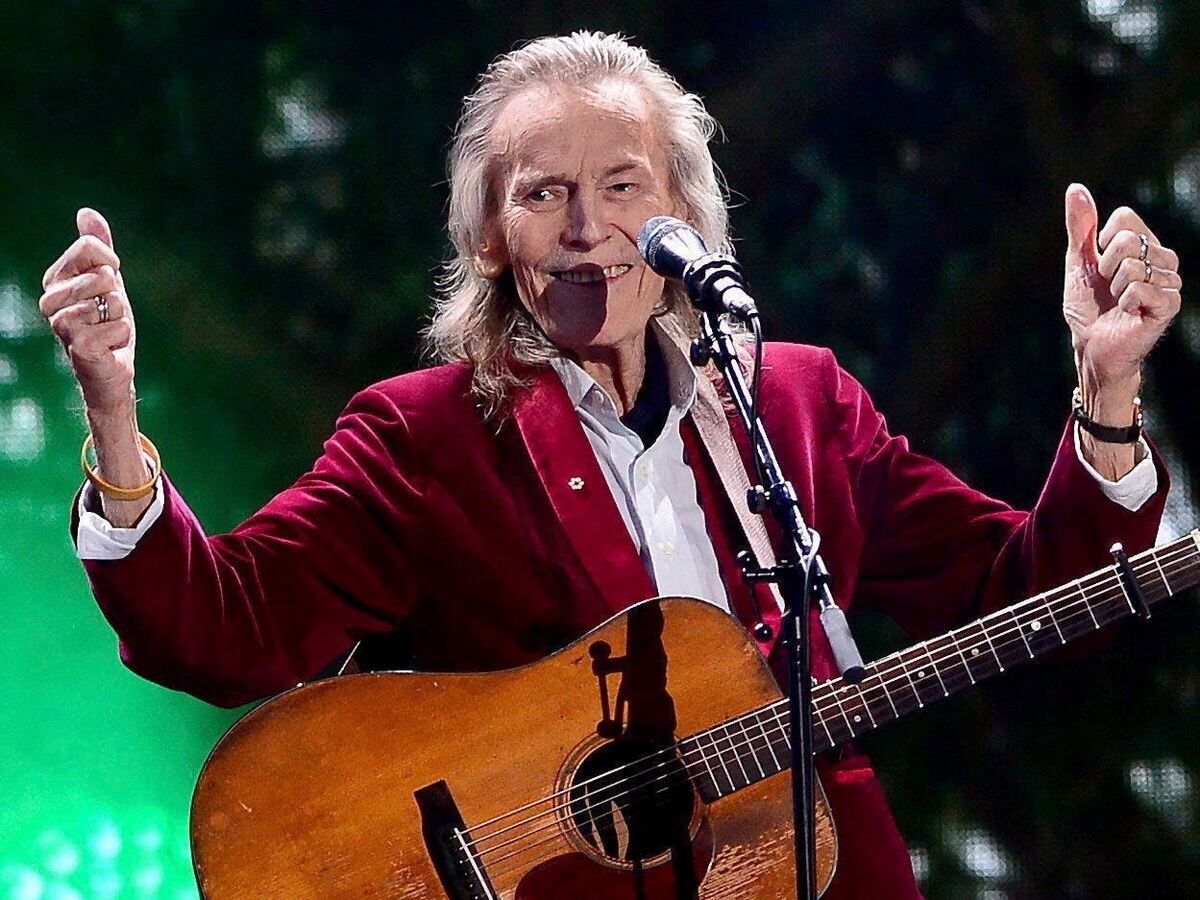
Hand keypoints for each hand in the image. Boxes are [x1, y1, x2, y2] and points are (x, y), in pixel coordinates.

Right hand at [40, 208, 136, 415]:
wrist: (110, 366)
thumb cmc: (106, 322)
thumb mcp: (107, 279)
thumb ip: (97, 246)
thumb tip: (85, 212)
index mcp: (54, 280)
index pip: (89, 247)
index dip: (110, 263)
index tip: (108, 284)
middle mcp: (50, 300)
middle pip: (104, 275)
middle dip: (117, 295)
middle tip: (106, 315)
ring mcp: (61, 324)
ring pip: (115, 301)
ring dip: (121, 318)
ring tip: (106, 330)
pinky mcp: (79, 346)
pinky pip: (120, 326)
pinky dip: (123, 336)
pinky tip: (109, 346)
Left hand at [1062, 184, 1181, 413]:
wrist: (1091, 344)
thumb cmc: (1088, 305)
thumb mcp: (1079, 261)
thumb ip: (1080, 226)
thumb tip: (1075, 188)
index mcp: (1144, 244)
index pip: (1125, 218)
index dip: (1102, 240)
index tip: (1100, 263)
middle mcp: (1162, 258)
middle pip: (1130, 239)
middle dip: (1106, 265)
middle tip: (1108, 285)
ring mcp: (1169, 281)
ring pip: (1134, 266)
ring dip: (1115, 287)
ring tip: (1119, 301)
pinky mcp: (1169, 305)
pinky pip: (1141, 288)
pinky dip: (1125, 301)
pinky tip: (1129, 311)